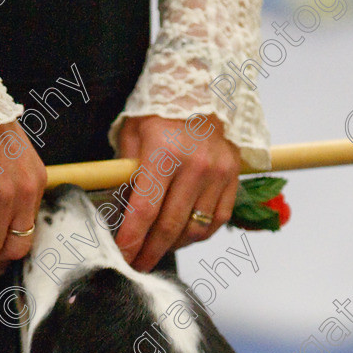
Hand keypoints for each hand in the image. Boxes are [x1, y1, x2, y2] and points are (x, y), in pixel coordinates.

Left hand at [115, 114, 240, 271]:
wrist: (202, 88)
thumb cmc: (160, 113)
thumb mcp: (132, 134)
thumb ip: (124, 172)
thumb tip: (119, 213)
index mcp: (164, 154)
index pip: (145, 211)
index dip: (132, 240)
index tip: (122, 257)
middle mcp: (195, 165)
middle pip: (170, 226)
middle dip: (149, 251)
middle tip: (137, 264)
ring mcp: (218, 173)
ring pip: (195, 229)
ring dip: (173, 246)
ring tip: (158, 248)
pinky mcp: (234, 178)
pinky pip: (218, 221)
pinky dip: (199, 234)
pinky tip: (183, 235)